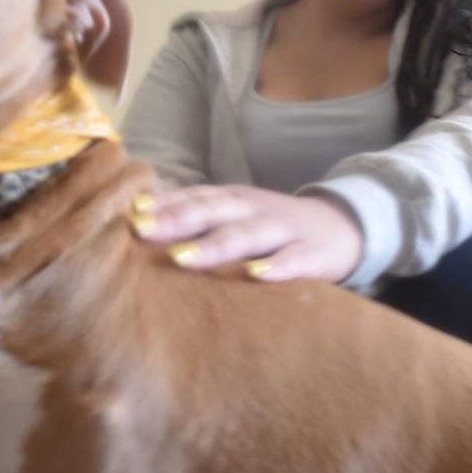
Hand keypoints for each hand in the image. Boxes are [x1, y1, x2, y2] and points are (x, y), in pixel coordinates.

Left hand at [130, 184, 363, 283]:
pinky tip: (256, 275)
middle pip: (210, 211)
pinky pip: (293, 259)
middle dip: (175, 220)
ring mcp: (282, 230)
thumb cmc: (272, 228)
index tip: (128, 216)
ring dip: (213, 245)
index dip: (162, 205)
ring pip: (246, 234)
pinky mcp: (312, 254)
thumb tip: (138, 222)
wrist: (342, 227)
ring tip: (183, 258)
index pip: (192, 197)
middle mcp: (252, 210)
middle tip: (142, 232)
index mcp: (231, 200)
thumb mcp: (235, 215)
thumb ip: (196, 217)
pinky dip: (277, 267)